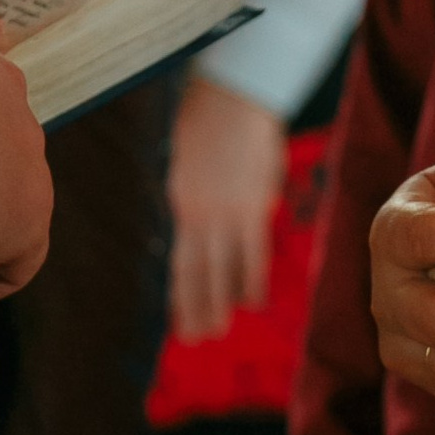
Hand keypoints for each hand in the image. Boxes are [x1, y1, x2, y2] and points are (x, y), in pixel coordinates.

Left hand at [169, 73, 287, 343]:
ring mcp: (225, 213)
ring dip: (220, 303)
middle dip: (196, 308)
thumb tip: (203, 224)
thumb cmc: (210, 120)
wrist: (234, 96)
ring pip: (221, 269)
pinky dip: (251, 280)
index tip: (181, 319)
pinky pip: (252, 253)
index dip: (181, 293)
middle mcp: (198, 214)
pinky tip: (252, 303)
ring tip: (219, 330)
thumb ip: (196, 196)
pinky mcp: (253, 206)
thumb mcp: (190, 161)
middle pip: (195, 272)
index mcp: (181, 202)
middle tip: (197, 339)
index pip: (181, 260)